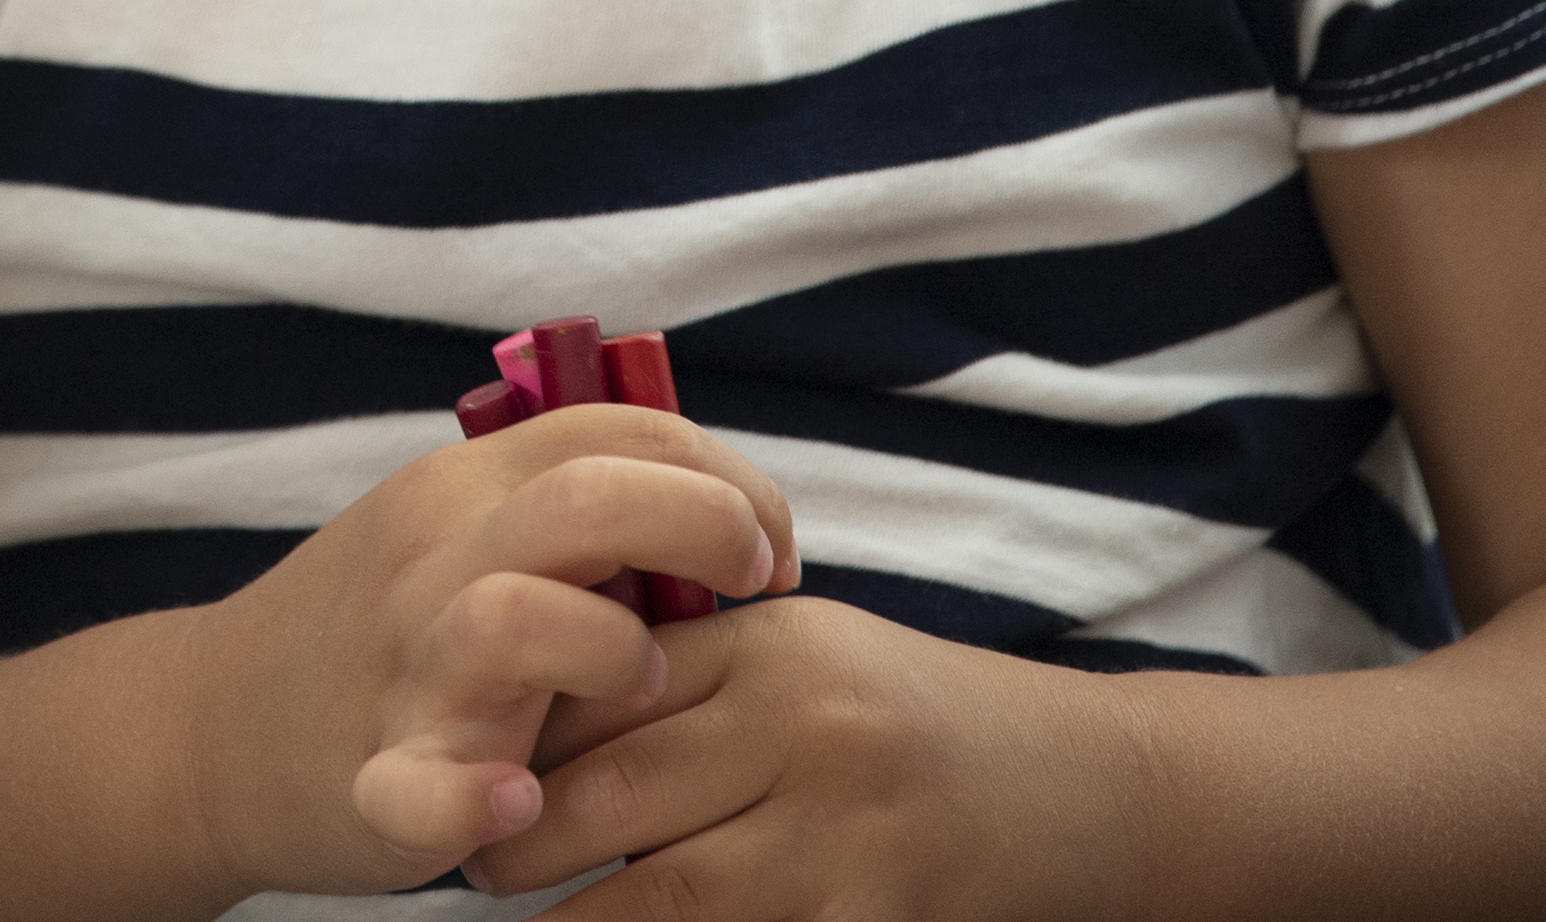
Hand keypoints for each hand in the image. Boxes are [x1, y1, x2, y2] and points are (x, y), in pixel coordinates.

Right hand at [157, 405, 802, 903]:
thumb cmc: (373, 629)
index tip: (765, 550)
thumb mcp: (454, 530)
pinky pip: (430, 786)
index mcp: (463, 487)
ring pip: (516, 619)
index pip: (627, 430)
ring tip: (641, 689)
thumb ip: (561, 507)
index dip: (729, 478)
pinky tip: (518, 803)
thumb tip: (714, 512)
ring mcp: (402, 667)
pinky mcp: (373, 778)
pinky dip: (479, 797)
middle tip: (752, 586)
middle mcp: (434, 559)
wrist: (205, 728)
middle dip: (706, 526)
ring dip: (610, 652)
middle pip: (590, 498)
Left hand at [473, 593, 1156, 921]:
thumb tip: (530, 718)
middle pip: (613, 793)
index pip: (605, 687)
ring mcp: (849, 839)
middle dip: (518, 839)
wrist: (1091, 792)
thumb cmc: (918, 720)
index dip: (517, 738)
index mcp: (777, 649)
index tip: (454, 768)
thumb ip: (690, 673)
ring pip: (664, 897)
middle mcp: (809, 732)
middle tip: (467, 865)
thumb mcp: (810, 657)